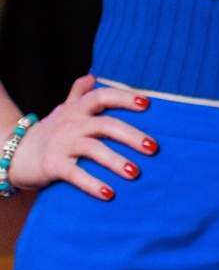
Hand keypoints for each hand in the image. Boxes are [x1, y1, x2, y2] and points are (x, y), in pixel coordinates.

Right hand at [6, 75, 158, 200]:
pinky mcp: (52, 165)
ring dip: (116, 161)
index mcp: (77, 110)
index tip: (147, 104)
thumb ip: (78, 94)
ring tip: (135, 173)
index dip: (124, 98)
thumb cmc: (49, 131)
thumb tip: (92, 76)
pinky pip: (75, 174)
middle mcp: (71, 124)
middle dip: (131, 135)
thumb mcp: (63, 111)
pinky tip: (109, 194)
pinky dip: (93, 184)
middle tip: (153, 147)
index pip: (101, 97)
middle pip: (105, 125)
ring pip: (93, 149)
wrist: (13, 153)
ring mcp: (61, 144)